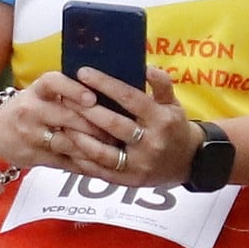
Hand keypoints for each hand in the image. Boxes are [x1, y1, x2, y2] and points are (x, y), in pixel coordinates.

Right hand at [0, 70, 114, 179]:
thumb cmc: (27, 107)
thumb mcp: (39, 93)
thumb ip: (66, 92)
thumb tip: (105, 90)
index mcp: (35, 91)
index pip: (53, 83)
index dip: (73, 89)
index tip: (92, 97)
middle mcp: (31, 111)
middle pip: (65, 116)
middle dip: (94, 123)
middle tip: (118, 128)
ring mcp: (31, 136)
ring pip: (67, 142)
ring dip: (93, 146)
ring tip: (114, 147)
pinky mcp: (33, 156)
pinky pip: (63, 162)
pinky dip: (84, 164)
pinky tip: (101, 164)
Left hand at [66, 74, 204, 189]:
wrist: (187, 162)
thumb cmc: (173, 126)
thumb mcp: (173, 103)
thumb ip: (161, 83)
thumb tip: (144, 66)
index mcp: (161, 119)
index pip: (130, 98)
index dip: (105, 84)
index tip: (83, 72)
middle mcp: (151, 143)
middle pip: (113, 124)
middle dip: (86, 110)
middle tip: (65, 96)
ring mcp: (140, 165)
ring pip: (103, 152)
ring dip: (79, 137)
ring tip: (61, 122)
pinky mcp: (129, 181)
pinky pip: (101, 171)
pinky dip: (83, 159)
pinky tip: (68, 146)